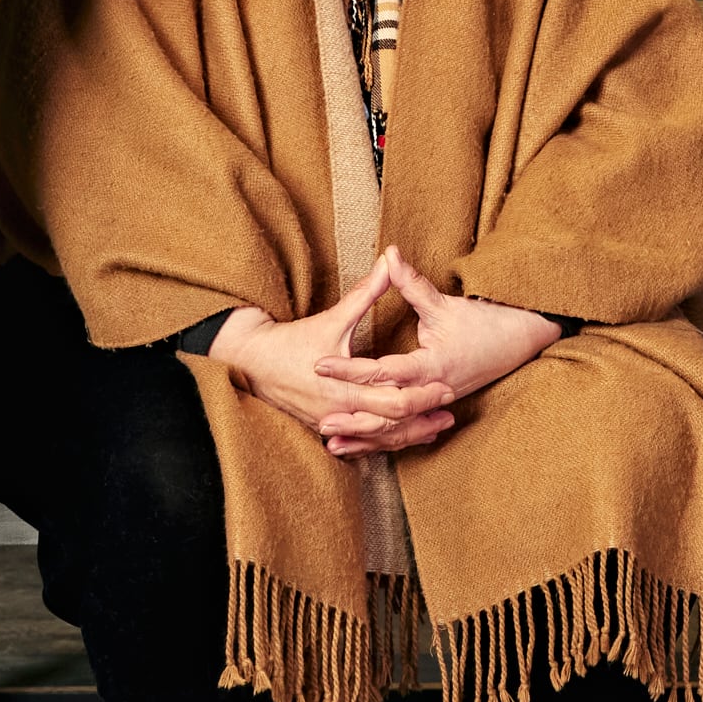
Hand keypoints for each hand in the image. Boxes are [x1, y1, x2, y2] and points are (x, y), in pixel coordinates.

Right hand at [206, 261, 454, 456]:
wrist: (252, 361)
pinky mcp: (326, 427)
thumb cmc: (292, 340)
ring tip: (436, 426)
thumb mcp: (332, 318)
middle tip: (450, 407)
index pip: (393, 402)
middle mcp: (339, 412)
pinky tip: (404, 434)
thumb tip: (389, 262)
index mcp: (344, 389)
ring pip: (378, 438)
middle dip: (423, 417)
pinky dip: (385, 438)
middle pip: (392, 424)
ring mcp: (332, 423)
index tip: (447, 387)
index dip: (423, 395)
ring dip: (409, 433)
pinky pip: (362, 440)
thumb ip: (365, 294)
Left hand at [314, 249, 562, 444]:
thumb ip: (411, 283)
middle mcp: (434, 390)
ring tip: (330, 439)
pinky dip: (382, 439)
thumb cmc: (484, 322)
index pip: (384, 371)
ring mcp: (437, 404)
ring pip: (397, 428)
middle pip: (388, 410)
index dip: (350, 369)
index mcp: (433, 365)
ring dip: (364, 435)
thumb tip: (389, 254)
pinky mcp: (438, 408)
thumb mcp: (444, 303)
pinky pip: (406, 430)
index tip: (320, 364)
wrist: (522, 341)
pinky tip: (358, 444)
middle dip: (354, 416)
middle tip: (320, 417)